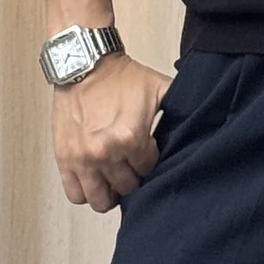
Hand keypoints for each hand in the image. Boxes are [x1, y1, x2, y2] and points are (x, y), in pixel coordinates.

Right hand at [51, 52, 172, 212]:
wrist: (84, 64)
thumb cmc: (120, 77)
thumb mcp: (159, 88)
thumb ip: (180, 109)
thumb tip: (199, 122)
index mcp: (131, 138)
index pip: (149, 170)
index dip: (150, 162)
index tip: (147, 153)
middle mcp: (105, 152)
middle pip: (127, 188)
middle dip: (133, 178)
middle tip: (131, 165)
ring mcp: (83, 159)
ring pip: (101, 200)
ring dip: (110, 192)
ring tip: (113, 179)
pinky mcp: (64, 159)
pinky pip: (76, 194)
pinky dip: (86, 192)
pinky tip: (94, 179)